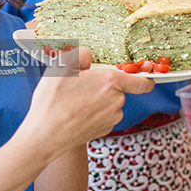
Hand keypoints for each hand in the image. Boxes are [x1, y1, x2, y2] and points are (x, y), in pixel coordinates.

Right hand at [21, 47, 153, 156]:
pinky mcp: (103, 131)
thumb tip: (87, 55)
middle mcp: (117, 102)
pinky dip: (93, 113)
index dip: (145, 78)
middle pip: (119, 89)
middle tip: (81, 86)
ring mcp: (111, 119)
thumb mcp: (62, 66)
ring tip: (74, 101)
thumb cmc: (53, 100)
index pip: (143, 82)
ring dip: (98, 100)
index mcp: (111, 82)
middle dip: (103, 86)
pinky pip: (103, 116)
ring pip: (110, 103)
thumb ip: (80, 54)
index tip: (143, 76)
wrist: (45, 135)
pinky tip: (75, 113)